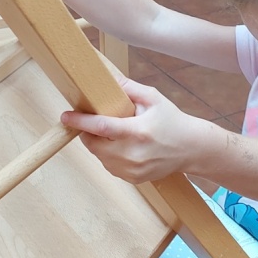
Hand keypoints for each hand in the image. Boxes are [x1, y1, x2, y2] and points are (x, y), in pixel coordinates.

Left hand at [61, 79, 207, 184]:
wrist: (191, 149)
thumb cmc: (172, 121)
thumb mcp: (153, 98)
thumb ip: (128, 89)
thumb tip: (105, 78)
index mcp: (138, 132)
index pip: (101, 127)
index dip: (80, 121)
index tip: (66, 116)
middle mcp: (133, 154)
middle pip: (94, 144)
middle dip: (89, 133)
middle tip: (93, 122)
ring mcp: (132, 169)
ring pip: (100, 157)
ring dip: (99, 145)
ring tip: (115, 134)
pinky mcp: (133, 179)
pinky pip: (109, 166)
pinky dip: (109, 156)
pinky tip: (123, 147)